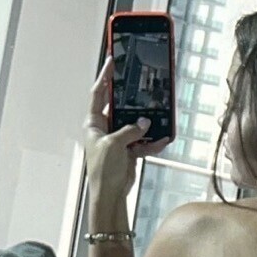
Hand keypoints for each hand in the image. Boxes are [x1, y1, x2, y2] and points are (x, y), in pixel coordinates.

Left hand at [82, 58, 170, 199]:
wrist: (110, 195)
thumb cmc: (103, 170)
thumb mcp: (114, 145)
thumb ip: (129, 130)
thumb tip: (144, 122)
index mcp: (94, 123)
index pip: (98, 93)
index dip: (104, 77)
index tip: (112, 62)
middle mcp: (104, 128)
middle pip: (120, 108)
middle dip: (133, 102)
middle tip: (143, 87)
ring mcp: (117, 139)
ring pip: (135, 125)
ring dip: (147, 125)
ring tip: (160, 118)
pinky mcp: (128, 150)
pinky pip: (142, 141)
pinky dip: (152, 142)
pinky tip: (162, 140)